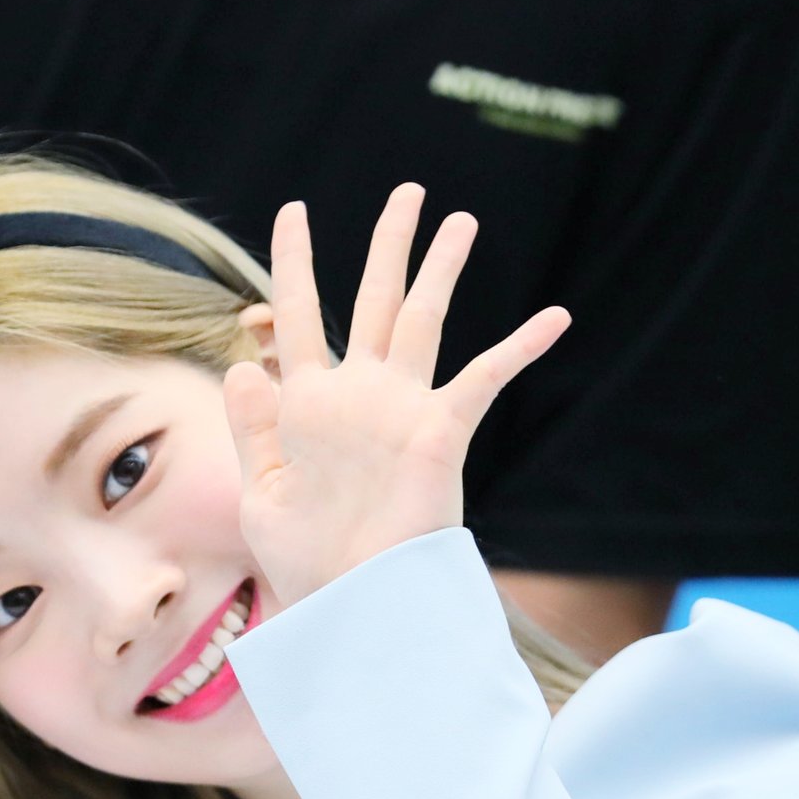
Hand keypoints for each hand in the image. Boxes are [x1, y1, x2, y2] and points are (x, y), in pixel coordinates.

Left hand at [224, 186, 569, 606]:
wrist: (347, 608)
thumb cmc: (303, 563)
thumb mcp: (259, 493)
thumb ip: (251, 426)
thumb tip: (242, 361)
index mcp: (309, 406)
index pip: (298, 318)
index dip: (293, 265)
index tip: (294, 212)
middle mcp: (358, 397)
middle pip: (374, 300)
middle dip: (389, 245)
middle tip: (408, 190)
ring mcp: (400, 411)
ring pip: (423, 320)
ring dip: (441, 269)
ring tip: (459, 219)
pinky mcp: (439, 435)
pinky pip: (484, 379)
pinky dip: (519, 347)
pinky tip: (556, 315)